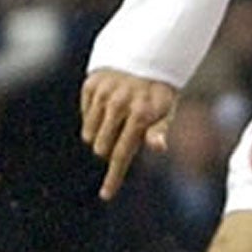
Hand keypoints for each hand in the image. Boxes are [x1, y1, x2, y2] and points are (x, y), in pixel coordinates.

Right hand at [80, 68, 178, 200]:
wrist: (143, 56)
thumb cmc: (158, 93)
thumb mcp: (166, 111)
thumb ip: (160, 130)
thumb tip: (159, 147)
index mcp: (141, 114)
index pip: (122, 154)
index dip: (113, 177)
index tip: (106, 195)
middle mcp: (120, 103)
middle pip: (101, 148)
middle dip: (109, 149)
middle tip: (123, 136)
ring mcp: (103, 93)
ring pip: (89, 134)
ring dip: (100, 135)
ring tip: (116, 121)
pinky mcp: (91, 84)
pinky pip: (85, 115)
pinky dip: (94, 117)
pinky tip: (108, 107)